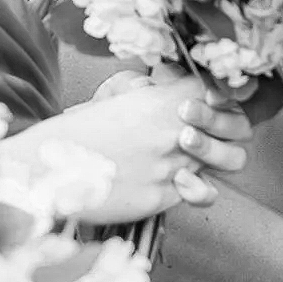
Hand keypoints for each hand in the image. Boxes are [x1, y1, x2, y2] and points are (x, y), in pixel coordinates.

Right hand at [38, 75, 252, 222]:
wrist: (47, 169)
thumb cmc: (78, 131)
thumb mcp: (117, 97)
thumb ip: (152, 91)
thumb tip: (170, 83)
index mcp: (163, 99)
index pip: (223, 92)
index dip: (223, 96)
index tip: (214, 99)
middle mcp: (174, 130)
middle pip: (235, 129)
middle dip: (226, 131)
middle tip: (205, 131)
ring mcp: (171, 166)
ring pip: (219, 163)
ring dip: (208, 160)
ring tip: (187, 158)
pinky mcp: (161, 198)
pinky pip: (196, 192)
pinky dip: (190, 189)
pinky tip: (175, 183)